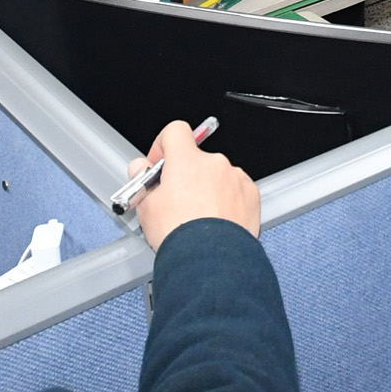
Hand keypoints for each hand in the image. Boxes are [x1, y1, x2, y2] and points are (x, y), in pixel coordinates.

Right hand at [126, 119, 259, 245]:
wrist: (210, 260)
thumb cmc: (179, 234)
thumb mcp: (146, 207)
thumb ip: (142, 181)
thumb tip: (139, 168)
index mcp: (187, 160)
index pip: (175, 131)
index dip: (164, 145)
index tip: (160, 163)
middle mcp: (214, 163)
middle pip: (196, 160)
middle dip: (185, 176)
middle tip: (175, 201)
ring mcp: (235, 178)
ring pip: (217, 176)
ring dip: (208, 189)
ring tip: (198, 217)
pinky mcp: (251, 195)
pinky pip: (235, 190)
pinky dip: (227, 200)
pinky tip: (216, 221)